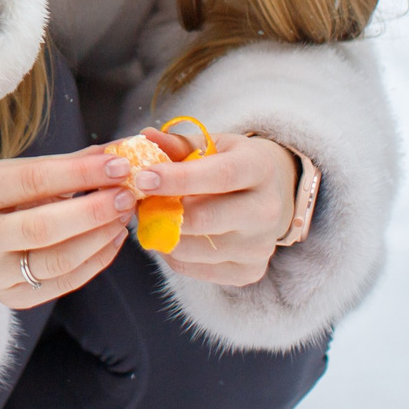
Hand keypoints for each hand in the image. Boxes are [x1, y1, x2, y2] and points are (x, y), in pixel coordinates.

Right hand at [0, 150, 135, 308]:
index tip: (117, 166)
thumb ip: (67, 165)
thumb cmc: (0, 197)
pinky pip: (64, 283)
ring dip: (99, 237)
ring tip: (123, 216)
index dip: (78, 173)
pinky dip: (96, 260)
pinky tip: (113, 239)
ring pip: (57, 261)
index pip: (31, 181)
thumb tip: (118, 152)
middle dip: (92, 211)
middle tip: (126, 195)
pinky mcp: (13, 298)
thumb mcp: (19, 172)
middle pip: (41, 228)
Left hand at [107, 130, 298, 285]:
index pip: (220, 176)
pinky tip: (171, 234)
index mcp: (259, 168)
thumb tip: (145, 137)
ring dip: (163, 233)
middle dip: (164, 211)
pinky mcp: (249, 271)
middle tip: (137, 201)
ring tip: (153, 215)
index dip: (178, 178)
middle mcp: (266, 210)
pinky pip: (194, 269)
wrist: (271, 195)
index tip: (143, 178)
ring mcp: (260, 245)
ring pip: (194, 248)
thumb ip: (178, 144)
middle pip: (206, 218)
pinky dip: (172, 254)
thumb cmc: (231, 164)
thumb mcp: (212, 144)